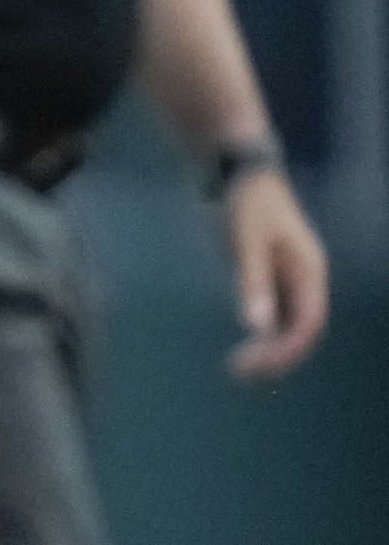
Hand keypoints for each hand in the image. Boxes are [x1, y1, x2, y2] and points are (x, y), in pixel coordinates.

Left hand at [222, 164, 327, 379]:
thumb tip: (258, 327)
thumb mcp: (247, 242)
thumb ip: (253, 283)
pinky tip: (242, 349)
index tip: (259, 365)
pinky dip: (260, 336)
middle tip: (240, 371)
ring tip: (237, 367)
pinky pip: (273, 316)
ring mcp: (287, 279)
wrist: (237, 173)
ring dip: (268, 350)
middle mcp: (304, 279)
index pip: (309, 323)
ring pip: (287, 326)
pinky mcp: (269, 278)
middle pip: (300, 330)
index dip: (288, 349)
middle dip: (276, 355)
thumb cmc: (247, 202)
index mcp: (309, 270)